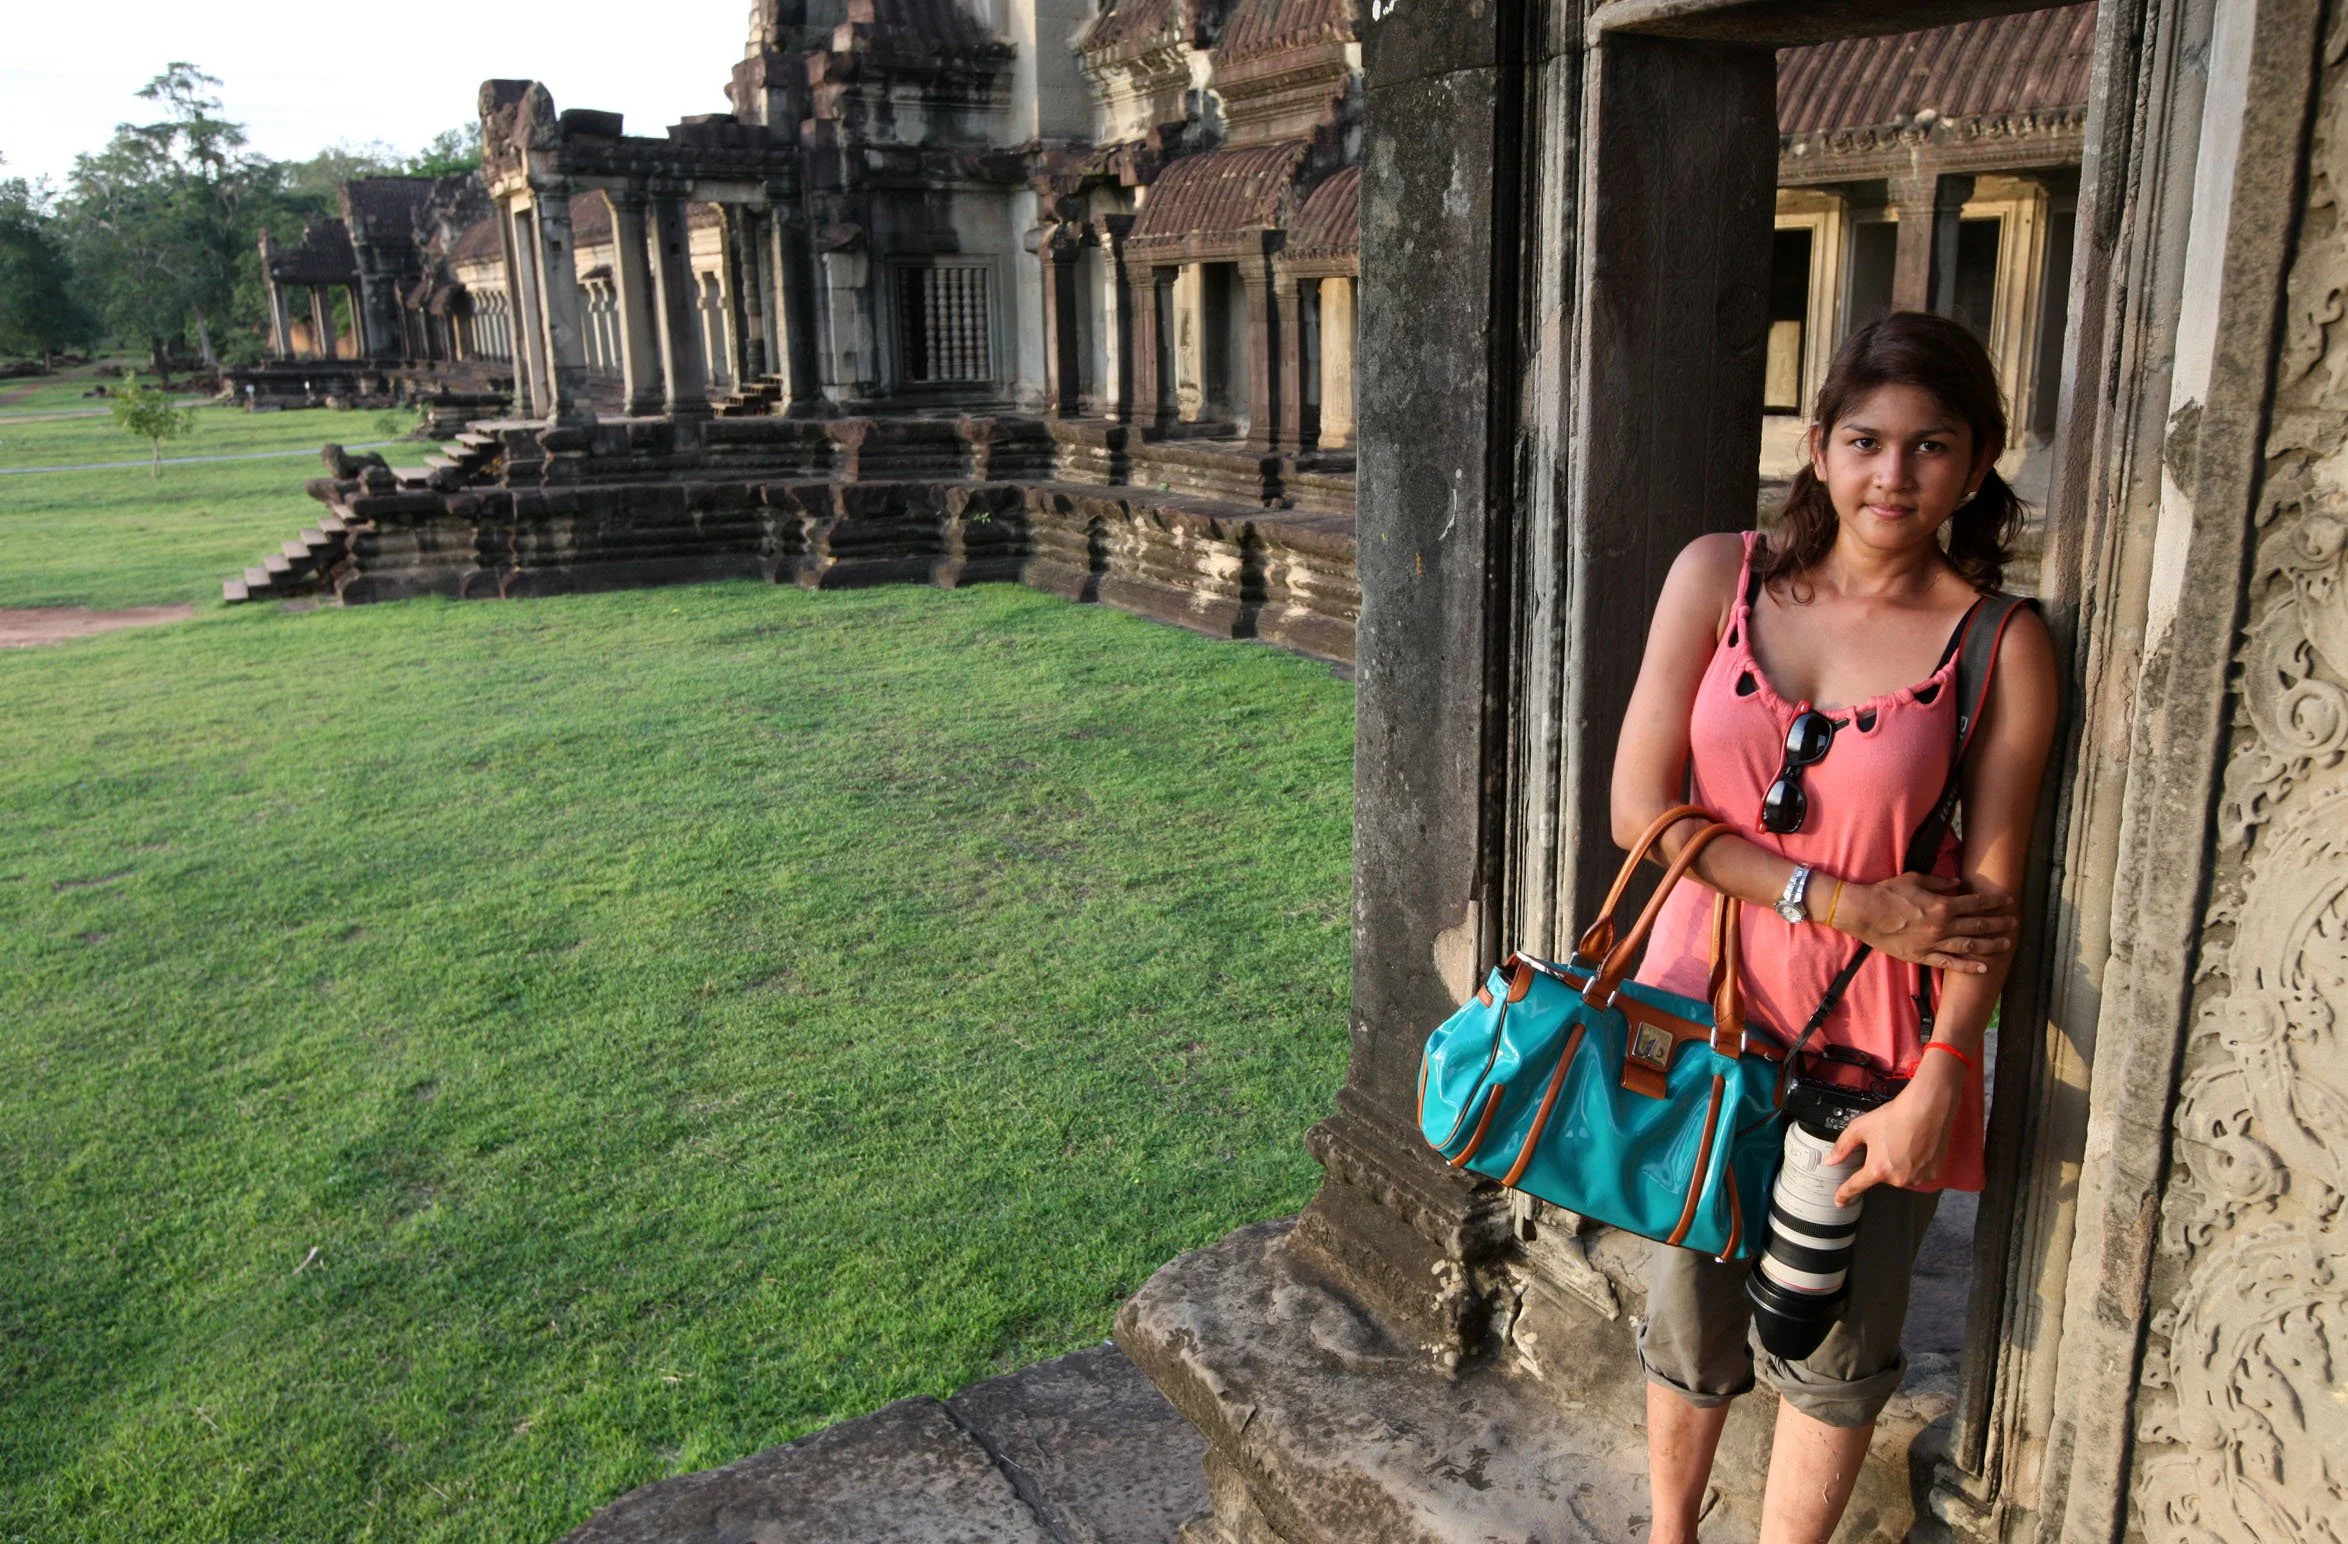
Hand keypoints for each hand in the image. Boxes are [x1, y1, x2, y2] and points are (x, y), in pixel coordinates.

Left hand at [1826, 1059, 1961, 1203]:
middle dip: (1880, 1162)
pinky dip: (1915, 1163)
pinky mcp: (1933, 1174)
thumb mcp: (1860, 1128)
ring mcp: (1918, 1178)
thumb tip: (1832, 1160)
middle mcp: (1898, 1178)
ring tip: (1902, 1142)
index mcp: (1878, 1169)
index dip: (1845, 1193)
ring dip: (1898, 1164)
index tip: (1839, 1201)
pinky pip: (1918, 1173)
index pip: (1856, 1186)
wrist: (1927, 1108)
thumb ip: (1843, 1146)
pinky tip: (1915, 1147)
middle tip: (1887, 1142)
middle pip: (1881, 1176)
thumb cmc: (1896, 1116)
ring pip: (1900, 1175)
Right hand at [1838, 873, 2016, 972]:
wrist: (1863, 913)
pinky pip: (1950, 963)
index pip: (1976, 903)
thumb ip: (1939, 881)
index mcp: (1942, 905)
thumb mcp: (1914, 879)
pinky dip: (1968, 967)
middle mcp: (1942, 925)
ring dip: (1991, 945)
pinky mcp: (1922, 956)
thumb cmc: (1887, 893)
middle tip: (2014, 923)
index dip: (1995, 902)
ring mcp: (1933, 943)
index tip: (2008, 901)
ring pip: (1970, 946)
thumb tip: (1957, 882)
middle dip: (1999, 924)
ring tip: (2006, 944)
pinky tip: (1983, 968)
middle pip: (1978, 925)